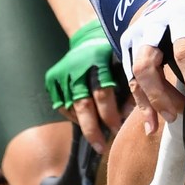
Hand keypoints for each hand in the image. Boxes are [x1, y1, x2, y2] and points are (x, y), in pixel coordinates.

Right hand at [45, 19, 124, 152]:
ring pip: (71, 107)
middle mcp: (77, 66)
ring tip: (96, 140)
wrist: (90, 37)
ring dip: (84, 125)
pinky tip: (84, 122)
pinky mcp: (52, 78)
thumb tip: (132, 117)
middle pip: (83, 104)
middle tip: (102, 147)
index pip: (103, 93)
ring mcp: (62, 72)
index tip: (117, 132)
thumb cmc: (115, 54)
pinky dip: (73, 116)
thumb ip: (130, 88)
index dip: (110, 115)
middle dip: (93, 129)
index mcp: (98, 59)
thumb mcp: (125, 64)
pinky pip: (62, 105)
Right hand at [120, 0, 184, 134]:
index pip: (184, 49)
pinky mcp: (129, 41)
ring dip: (150, 100)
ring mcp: (139, 32)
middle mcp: (154, 22)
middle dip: (163, 94)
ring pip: (135, 72)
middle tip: (182, 112)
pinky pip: (130, 76)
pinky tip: (151, 123)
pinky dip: (140, 101)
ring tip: (169, 119)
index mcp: (182, 14)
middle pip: (148, 63)